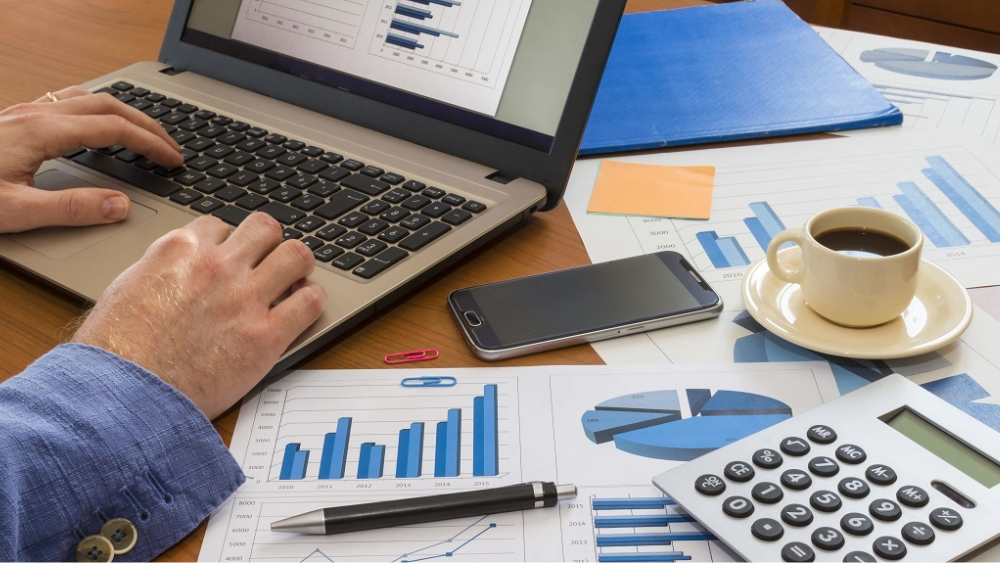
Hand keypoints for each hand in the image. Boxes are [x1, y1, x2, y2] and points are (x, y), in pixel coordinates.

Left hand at [0, 86, 182, 232]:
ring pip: (87, 98)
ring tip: (141, 133)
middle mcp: (34, 113)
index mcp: (41, 131)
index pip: (113, 128)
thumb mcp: (16, 210)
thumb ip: (70, 209)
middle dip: (145, 124)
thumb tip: (120, 206)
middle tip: (169, 147)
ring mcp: (23, 112)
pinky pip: (66, 101)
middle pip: (107, 105)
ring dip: (122, 113)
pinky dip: (95, 110)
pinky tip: (96, 125)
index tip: (172, 159)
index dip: (150, 143)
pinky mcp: (15, 118)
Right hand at [72, 213, 326, 419]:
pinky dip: (312, 300)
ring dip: (297, 265)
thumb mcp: (125, 289)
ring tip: (292, 280)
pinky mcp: (267, 335)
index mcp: (180, 251)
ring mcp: (245, 298)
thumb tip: (174, 267)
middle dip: (267, 243)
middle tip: (266, 263)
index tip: (228, 258)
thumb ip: (159, 270)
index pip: (219, 226)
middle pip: (265, 228)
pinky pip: (310, 301)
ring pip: (296, 255)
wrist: (122, 395)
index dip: (226, 243)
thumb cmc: (115, 352)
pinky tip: (302, 307)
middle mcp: (217, 267)